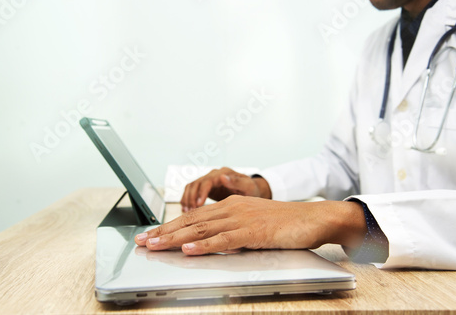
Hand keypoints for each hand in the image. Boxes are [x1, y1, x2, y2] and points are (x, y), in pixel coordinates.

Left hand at [135, 195, 366, 254]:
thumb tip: (210, 244)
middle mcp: (232, 209)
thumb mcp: (252, 223)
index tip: (152, 235)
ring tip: (154, 246)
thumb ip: (231, 231)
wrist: (312, 218)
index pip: (193, 216)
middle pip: (191, 221)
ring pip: (201, 229)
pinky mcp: (253, 231)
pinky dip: (204, 245)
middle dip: (163, 232)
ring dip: (175, 238)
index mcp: (231, 206)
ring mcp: (242, 219)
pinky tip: (188, 250)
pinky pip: (224, 239)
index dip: (169, 226)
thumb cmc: (284, 223)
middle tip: (142, 241)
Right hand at [180, 167, 270, 211]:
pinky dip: (187, 200)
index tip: (198, 204)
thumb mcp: (248, 187)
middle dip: (191, 198)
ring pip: (191, 187)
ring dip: (187, 199)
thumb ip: (237, 182)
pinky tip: (186, 212)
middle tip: (190, 212)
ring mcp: (209, 181)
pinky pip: (192, 192)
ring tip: (186, 213)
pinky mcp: (205, 188)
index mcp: (224, 173)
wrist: (251, 191)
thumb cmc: (252, 190)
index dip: (201, 193)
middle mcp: (214, 175)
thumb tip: (223, 177)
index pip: (207, 181)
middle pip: (196, 184)